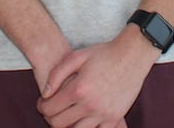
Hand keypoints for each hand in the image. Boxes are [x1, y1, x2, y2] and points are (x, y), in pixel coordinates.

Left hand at [36, 29, 156, 126]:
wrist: (132, 56)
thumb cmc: (103, 54)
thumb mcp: (76, 56)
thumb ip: (56, 75)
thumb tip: (45, 94)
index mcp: (78, 89)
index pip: (50, 109)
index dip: (42, 106)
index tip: (43, 102)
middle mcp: (90, 105)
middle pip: (59, 123)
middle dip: (50, 117)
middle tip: (51, 109)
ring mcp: (103, 114)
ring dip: (67, 125)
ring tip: (66, 114)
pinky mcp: (114, 119)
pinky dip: (86, 127)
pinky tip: (83, 118)